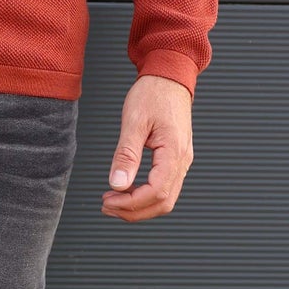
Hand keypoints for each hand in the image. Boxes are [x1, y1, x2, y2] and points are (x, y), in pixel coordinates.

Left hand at [101, 74, 193, 220]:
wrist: (169, 77)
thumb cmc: (153, 93)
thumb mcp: (134, 122)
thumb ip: (126, 155)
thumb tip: (117, 184)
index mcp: (174, 152)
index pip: (156, 193)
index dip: (131, 203)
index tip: (108, 201)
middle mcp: (182, 160)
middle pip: (163, 203)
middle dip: (133, 211)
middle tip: (106, 206)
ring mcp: (182, 161)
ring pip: (166, 199)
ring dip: (139, 206)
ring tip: (113, 201)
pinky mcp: (176, 159)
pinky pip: (165, 187)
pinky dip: (145, 196)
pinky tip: (127, 190)